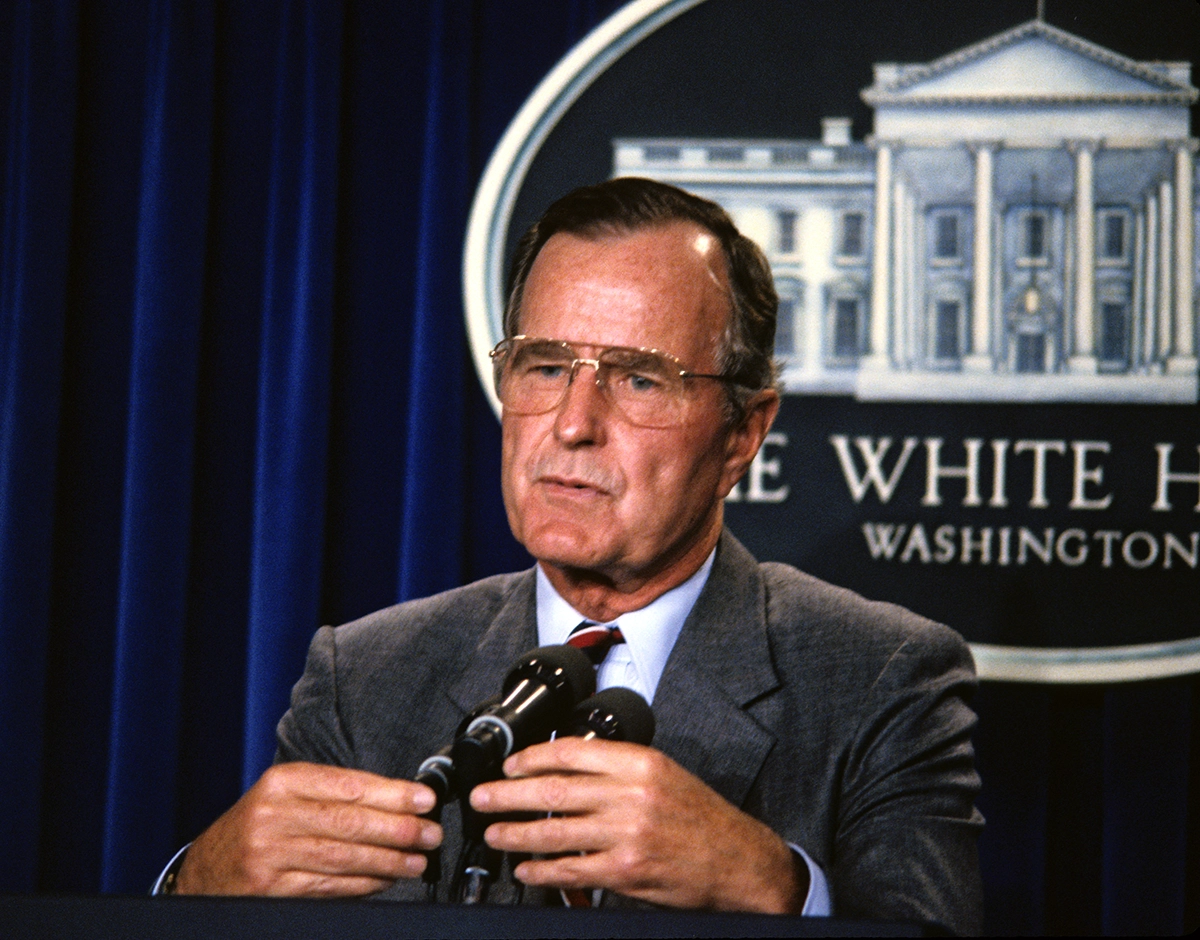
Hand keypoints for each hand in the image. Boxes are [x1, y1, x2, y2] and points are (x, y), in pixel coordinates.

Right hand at [174, 762, 441, 895]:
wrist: (205, 870)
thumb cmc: (258, 828)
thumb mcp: (285, 797)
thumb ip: (332, 795)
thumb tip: (396, 801)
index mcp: (283, 782)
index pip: (349, 785)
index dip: (392, 793)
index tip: (424, 798)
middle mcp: (274, 814)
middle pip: (350, 821)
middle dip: (398, 828)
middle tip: (430, 833)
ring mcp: (270, 853)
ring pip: (343, 856)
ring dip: (388, 860)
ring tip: (418, 860)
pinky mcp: (271, 889)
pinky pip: (329, 886)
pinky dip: (363, 884)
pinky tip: (385, 880)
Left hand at [469, 738, 805, 912]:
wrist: (738, 861)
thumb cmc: (701, 818)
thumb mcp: (664, 775)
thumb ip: (619, 769)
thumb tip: (566, 769)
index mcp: (640, 763)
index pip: (572, 753)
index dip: (532, 758)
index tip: (510, 765)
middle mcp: (632, 795)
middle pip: (554, 790)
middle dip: (509, 795)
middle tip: (483, 798)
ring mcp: (627, 834)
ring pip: (556, 832)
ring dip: (517, 834)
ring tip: (495, 835)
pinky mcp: (625, 871)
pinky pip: (572, 870)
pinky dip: (543, 872)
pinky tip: (528, 871)